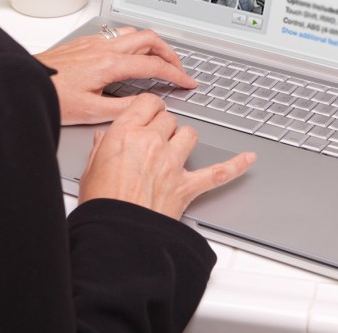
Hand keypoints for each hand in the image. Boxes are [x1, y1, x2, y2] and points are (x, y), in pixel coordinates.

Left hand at [35, 27, 196, 125]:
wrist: (23, 83)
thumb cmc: (51, 97)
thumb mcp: (90, 112)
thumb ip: (124, 109)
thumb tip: (147, 105)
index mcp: (109, 64)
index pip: (154, 64)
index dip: (176, 74)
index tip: (188, 82)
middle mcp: (103, 48)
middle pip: (149, 38)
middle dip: (170, 52)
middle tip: (178, 68)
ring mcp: (93, 42)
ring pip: (133, 32)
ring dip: (151, 44)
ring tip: (158, 60)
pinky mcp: (84, 43)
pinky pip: (117, 35)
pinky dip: (133, 43)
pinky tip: (129, 57)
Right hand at [77, 94, 255, 219]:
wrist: (116, 235)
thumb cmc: (101, 204)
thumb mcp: (90, 169)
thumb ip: (101, 149)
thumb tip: (104, 139)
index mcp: (126, 133)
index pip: (148, 103)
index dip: (149, 108)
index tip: (148, 112)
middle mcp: (152, 143)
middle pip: (169, 119)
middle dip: (163, 126)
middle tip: (155, 138)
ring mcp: (172, 164)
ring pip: (189, 135)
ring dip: (184, 139)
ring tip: (177, 147)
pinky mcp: (187, 186)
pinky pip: (218, 172)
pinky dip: (235, 166)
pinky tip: (247, 159)